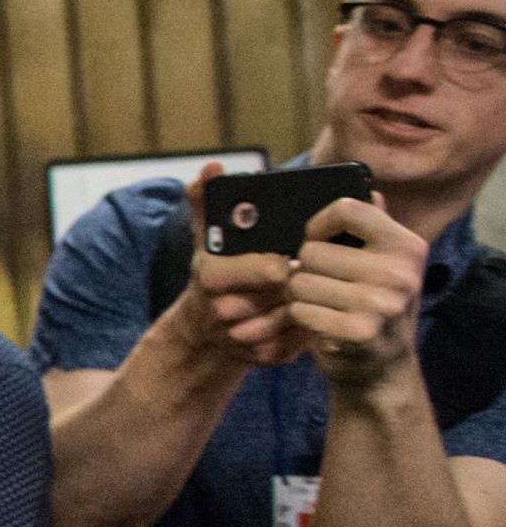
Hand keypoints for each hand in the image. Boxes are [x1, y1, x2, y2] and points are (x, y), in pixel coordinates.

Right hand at [171, 164, 308, 366]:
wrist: (203, 334)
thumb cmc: (215, 277)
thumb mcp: (205, 240)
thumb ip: (207, 203)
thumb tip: (210, 168)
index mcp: (211, 278)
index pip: (255, 269)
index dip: (276, 265)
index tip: (288, 260)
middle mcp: (224, 312)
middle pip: (280, 292)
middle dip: (300, 281)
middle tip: (315, 270)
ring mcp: (244, 339)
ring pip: (295, 315)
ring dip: (311, 301)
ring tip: (322, 288)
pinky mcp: (265, 358)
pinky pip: (300, 339)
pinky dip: (310, 324)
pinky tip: (317, 311)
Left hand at [285, 193, 427, 389]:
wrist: (382, 369)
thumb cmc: (373, 308)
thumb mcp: (386, 265)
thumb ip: (375, 228)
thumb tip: (368, 189)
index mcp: (406, 245)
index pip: (349, 208)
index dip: (318, 224)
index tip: (316, 240)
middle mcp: (400, 271)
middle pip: (312, 251)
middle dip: (305, 269)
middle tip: (319, 285)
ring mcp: (382, 303)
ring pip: (300, 281)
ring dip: (299, 295)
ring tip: (319, 304)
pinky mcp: (359, 332)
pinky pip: (301, 310)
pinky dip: (301, 317)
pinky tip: (319, 324)